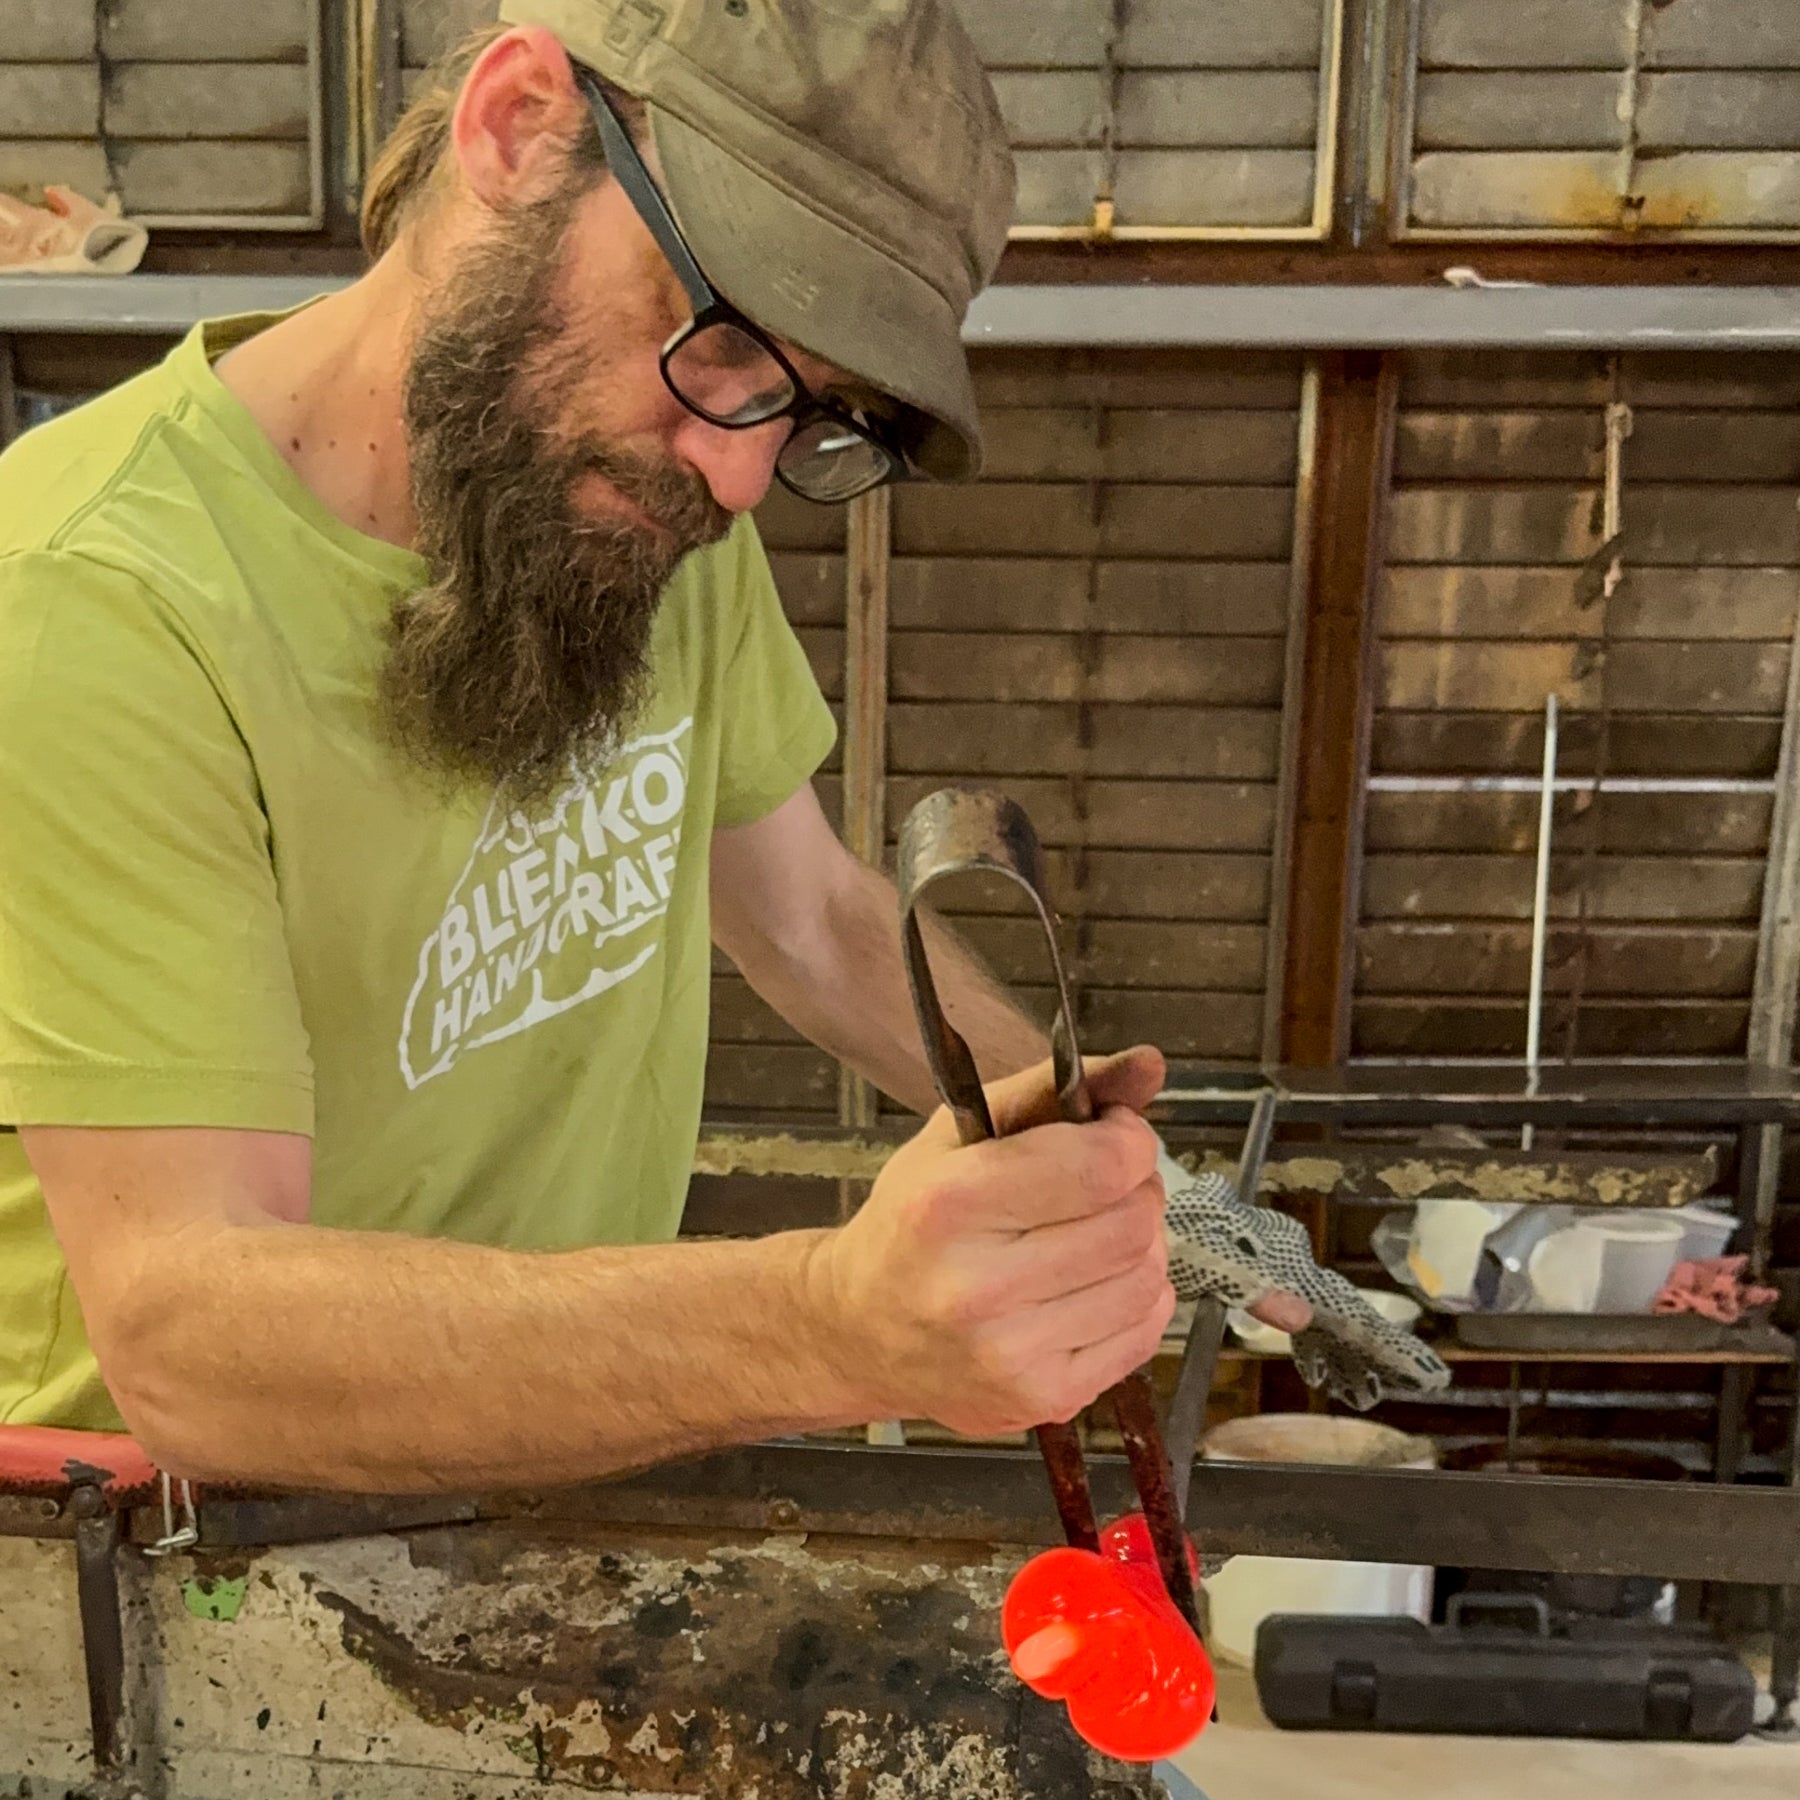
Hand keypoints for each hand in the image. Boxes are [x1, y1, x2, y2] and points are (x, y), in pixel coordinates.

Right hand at [808, 1047, 1174, 1436]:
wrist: (860, 1331)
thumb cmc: (912, 1223)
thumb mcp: (959, 1134)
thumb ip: (1055, 1090)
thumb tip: (1150, 1065)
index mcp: (948, 1204)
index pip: (1099, 1167)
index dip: (1128, 1141)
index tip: (1113, 1135)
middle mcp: (975, 1287)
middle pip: (1131, 1223)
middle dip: (1136, 1190)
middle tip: (1104, 1184)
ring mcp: (1011, 1354)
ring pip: (1147, 1278)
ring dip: (1138, 1247)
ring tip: (1089, 1237)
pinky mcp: (1044, 1399)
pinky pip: (1144, 1332)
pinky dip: (1134, 1298)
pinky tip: (1088, 1286)